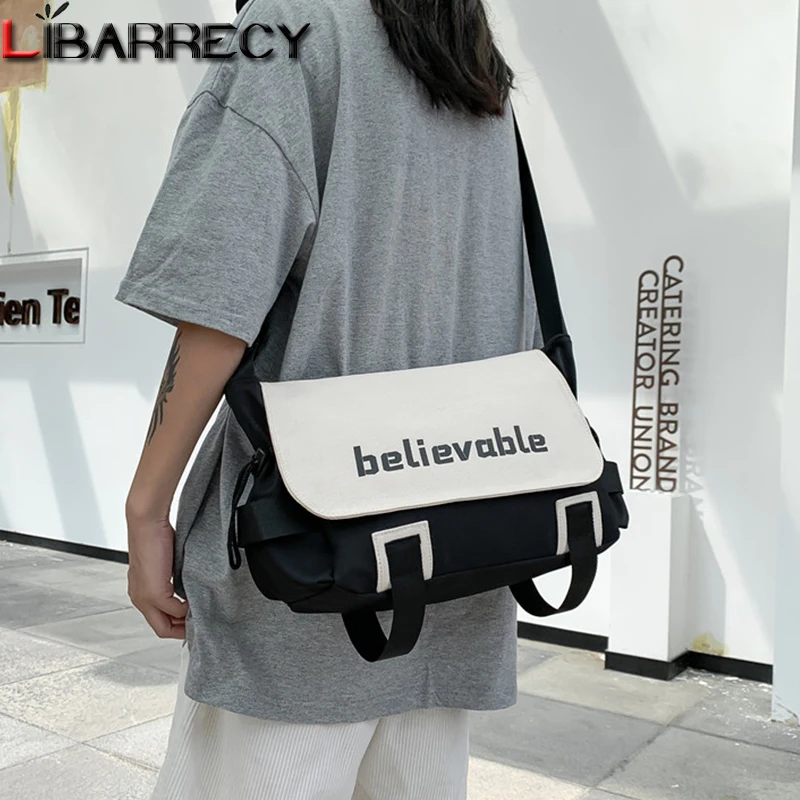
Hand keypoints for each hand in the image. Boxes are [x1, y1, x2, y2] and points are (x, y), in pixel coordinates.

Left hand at [126, 514, 187, 639]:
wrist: (147, 523)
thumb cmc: (155, 536)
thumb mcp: (165, 564)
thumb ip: (171, 579)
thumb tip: (187, 588)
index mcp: (140, 592)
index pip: (157, 620)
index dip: (176, 625)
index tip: (192, 621)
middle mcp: (139, 598)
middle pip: (161, 628)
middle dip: (182, 630)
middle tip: (199, 625)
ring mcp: (144, 598)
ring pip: (164, 624)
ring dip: (184, 622)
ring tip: (199, 615)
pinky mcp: (154, 593)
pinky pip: (173, 610)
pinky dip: (186, 610)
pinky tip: (196, 603)